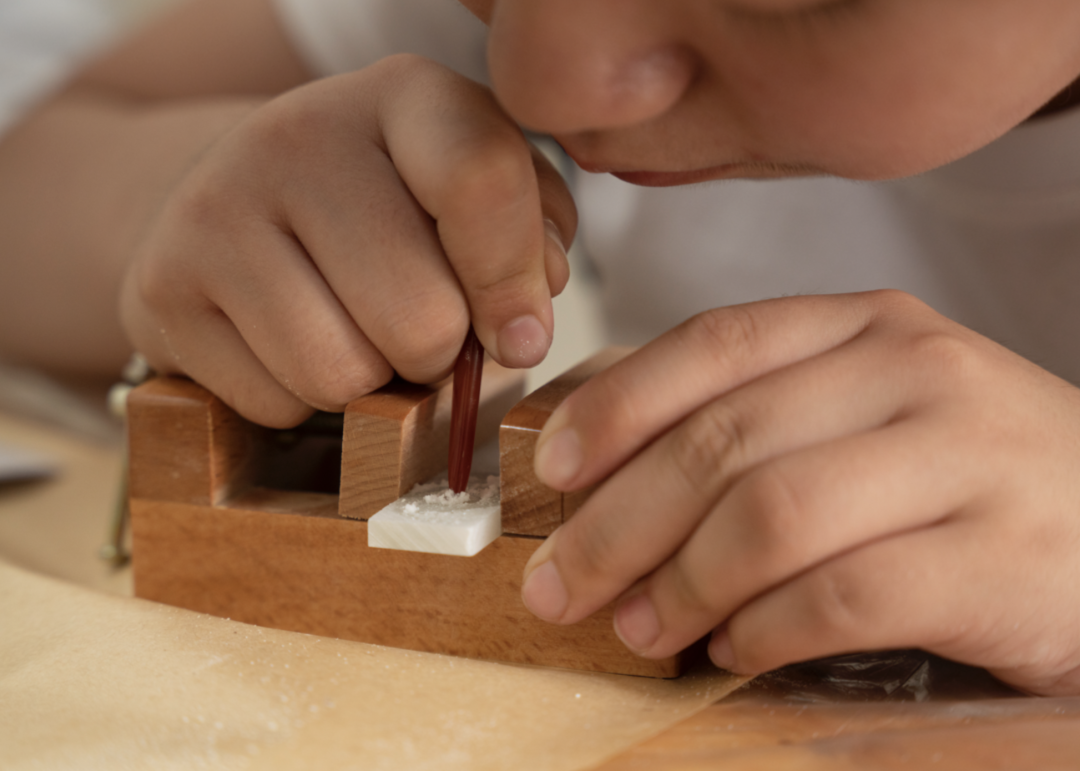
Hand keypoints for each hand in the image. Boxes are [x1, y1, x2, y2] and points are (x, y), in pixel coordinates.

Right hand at [121, 54, 574, 426]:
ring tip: (358, 335)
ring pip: (342, 375)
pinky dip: (303, 400)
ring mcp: (217, 206)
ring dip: (371, 383)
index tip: (523, 336)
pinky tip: (296, 345)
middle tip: (421, 331)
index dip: (514, 284)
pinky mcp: (164, 284)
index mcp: (404, 95)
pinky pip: (276, 404)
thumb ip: (527, 242)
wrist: (240, 197)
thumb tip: (521, 327)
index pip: (479, 182)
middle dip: (438, 354)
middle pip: (418, 317)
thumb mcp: (474, 196)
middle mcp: (300, 134)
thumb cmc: (390, 207)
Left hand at [522, 290, 1079, 695]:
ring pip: (773, 517)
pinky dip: (766, 631)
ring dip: (682, 585)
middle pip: (724, 441)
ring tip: (640, 628)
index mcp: (868, 326)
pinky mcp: (1004, 558)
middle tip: (560, 587)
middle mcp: (918, 371)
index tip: (549, 469)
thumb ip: (758, 424)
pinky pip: (845, 597)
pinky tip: (735, 651)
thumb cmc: (960, 482)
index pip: (714, 342)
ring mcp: (969, 457)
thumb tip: (606, 474)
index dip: (615, 406)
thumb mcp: (864, 417)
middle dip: (617, 524)